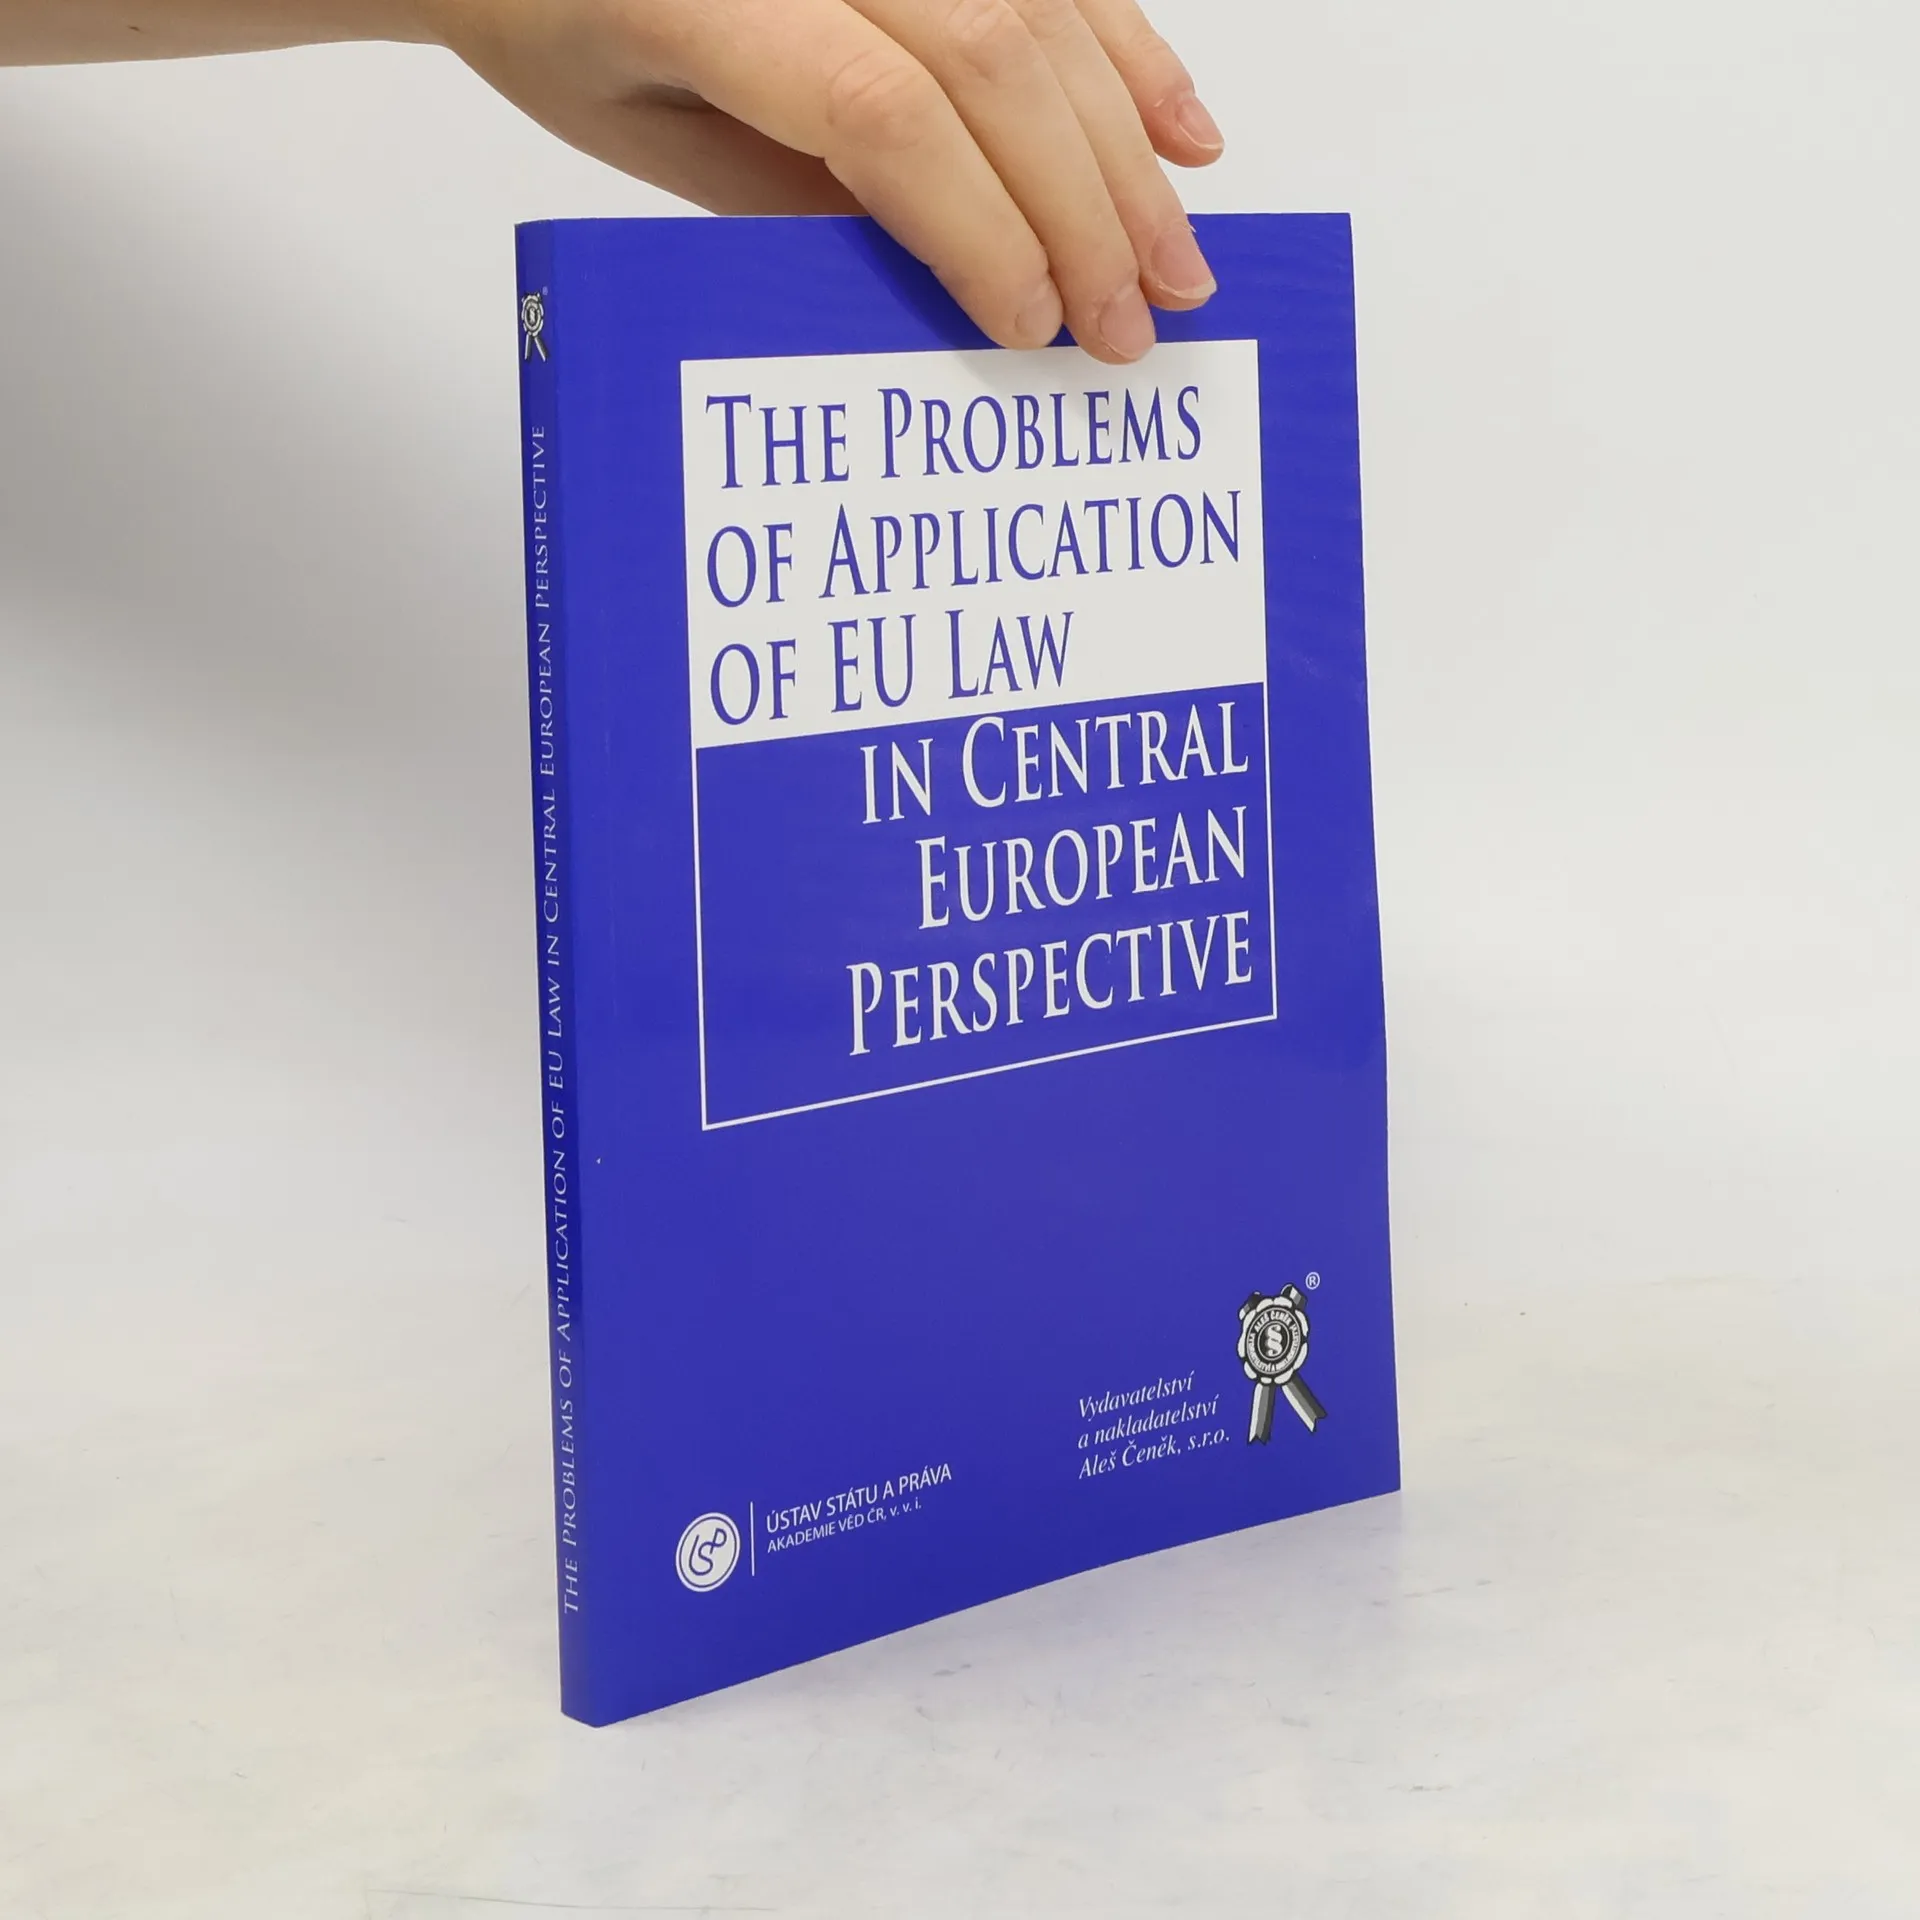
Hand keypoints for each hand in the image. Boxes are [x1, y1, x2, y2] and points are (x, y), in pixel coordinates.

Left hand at [417, 0, 1224, 361]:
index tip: (1031, 326)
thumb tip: (955, 278)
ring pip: (1041, 8)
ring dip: (1126, 144)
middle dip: (1081, 207)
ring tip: (1175, 260)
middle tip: (1131, 324)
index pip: (883, 112)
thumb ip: (796, 198)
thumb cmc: (562, 24)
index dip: (979, 228)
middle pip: (990, 57)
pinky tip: (1175, 129)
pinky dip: (1125, 46)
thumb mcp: (654, 142)